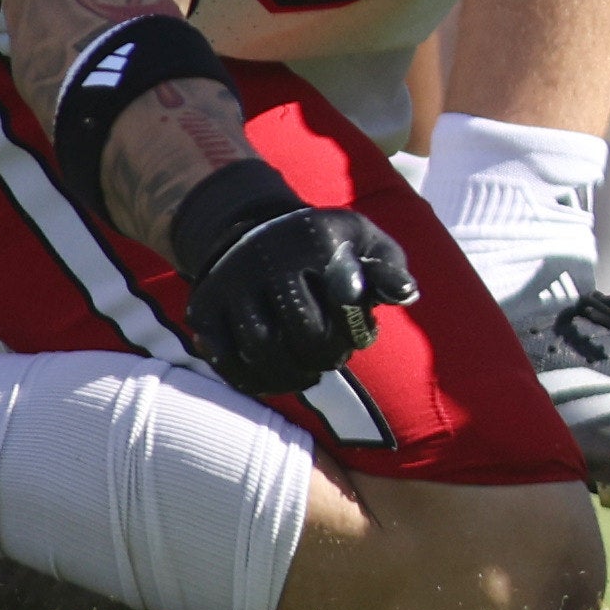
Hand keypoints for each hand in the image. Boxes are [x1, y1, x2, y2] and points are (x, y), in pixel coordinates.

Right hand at [172, 173, 414, 401]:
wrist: (251, 229)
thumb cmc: (323, 245)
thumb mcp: (363, 240)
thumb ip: (388, 268)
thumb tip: (406, 295)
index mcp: (315, 239)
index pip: (344, 300)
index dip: (355, 330)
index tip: (361, 335)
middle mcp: (268, 258)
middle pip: (302, 330)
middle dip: (325, 355)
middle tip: (334, 358)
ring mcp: (230, 284)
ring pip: (261, 349)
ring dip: (290, 374)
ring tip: (309, 374)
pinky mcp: (203, 308)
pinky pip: (225, 359)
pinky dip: (253, 380)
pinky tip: (276, 380)